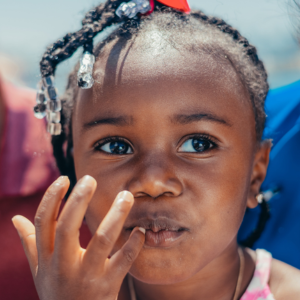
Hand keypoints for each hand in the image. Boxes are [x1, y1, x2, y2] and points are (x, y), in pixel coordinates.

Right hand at [12, 175, 144, 299]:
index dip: (51, 198)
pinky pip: (124, 261)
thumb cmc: (57, 291)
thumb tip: (15, 219)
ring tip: (126, 195)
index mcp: (46, 258)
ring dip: (115, 215)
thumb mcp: (40, 270)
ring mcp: (87, 276)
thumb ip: (30, 243)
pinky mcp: (108, 285)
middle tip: (90, 179)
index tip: (64, 178)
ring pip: (101, 240)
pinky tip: (140, 229)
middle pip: (67, 228)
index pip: (44, 222)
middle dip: (78, 201)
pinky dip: (134, 244)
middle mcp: (63, 265)